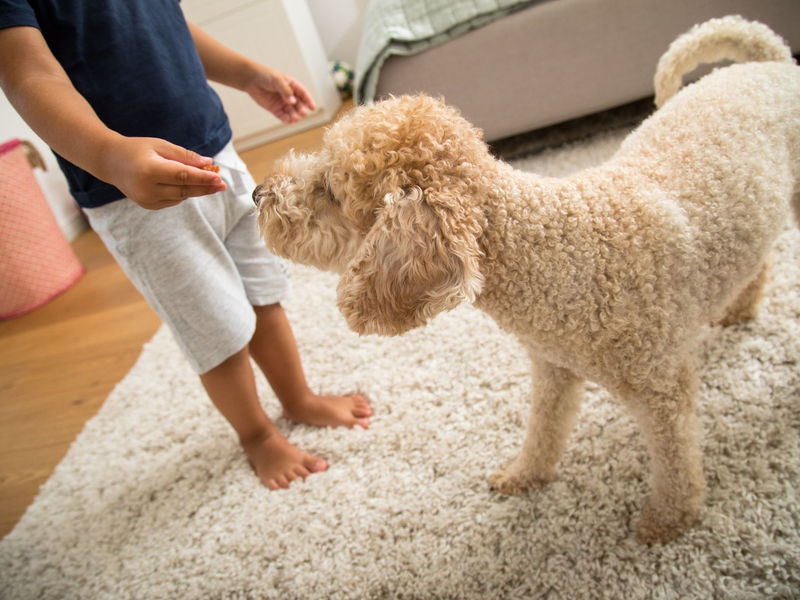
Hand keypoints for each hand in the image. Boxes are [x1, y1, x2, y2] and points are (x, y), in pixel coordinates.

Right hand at [101, 137, 226, 209]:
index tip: (219, 178)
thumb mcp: (160, 145)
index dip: (203, 178)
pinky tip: (191, 186)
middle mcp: (147, 189)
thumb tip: (208, 162)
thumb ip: (184, 156)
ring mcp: (147, 200)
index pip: (183, 176)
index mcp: (149, 170)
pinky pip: (173, 200)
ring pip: (180, 197)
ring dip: (197, 190)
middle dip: (205, 187)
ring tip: (213, 183)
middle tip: (223, 185)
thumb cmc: (138, 149)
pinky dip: (184, 193)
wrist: (111, 162)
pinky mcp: (148, 205)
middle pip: (184, 190)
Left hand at [244, 66, 315, 123]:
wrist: (251, 79)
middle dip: (301, 109)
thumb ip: (285, 90)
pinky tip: (289, 121)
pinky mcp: (275, 109)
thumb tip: (292, 101)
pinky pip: (282, 116)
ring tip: (295, 119)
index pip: (303, 94)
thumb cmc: (266, 76)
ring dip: (294, 116)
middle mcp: (289, 96)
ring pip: (291, 112)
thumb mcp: (277, 80)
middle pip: (299, 104)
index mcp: (293, 86)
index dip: (309, 100)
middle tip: (303, 113)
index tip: (312, 107)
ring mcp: (282, 103)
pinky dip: (286, 119)